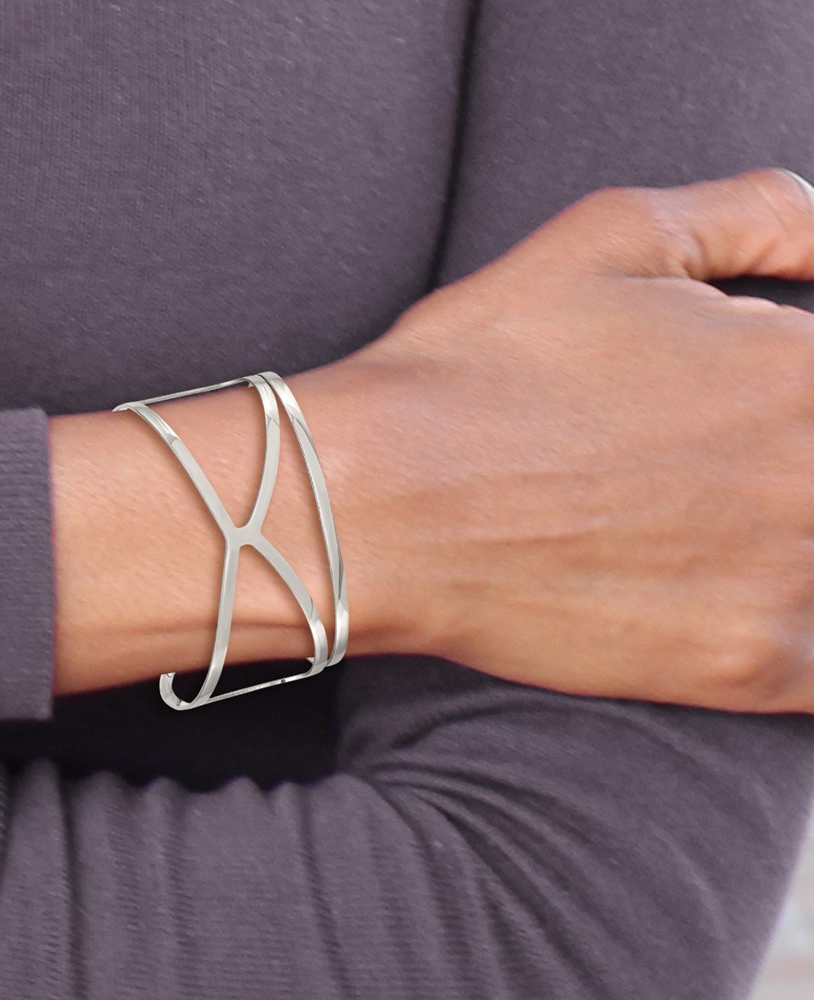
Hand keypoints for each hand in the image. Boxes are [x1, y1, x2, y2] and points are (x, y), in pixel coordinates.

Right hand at [347, 168, 813, 712]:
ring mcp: (791, 580)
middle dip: (782, 464)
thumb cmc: (477, 367)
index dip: (789, 395)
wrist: (378, 504)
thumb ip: (760, 213)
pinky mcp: (743, 666)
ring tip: (685, 525)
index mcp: (802, 366)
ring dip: (785, 543)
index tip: (734, 413)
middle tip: (683, 473)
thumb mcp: (612, 236)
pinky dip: (791, 633)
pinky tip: (718, 600)